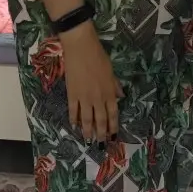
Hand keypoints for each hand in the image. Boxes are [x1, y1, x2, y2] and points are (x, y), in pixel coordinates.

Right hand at [61, 22, 122, 142]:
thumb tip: (120, 96)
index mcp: (109, 92)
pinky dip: (73, 119)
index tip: (112, 136)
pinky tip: (74, 126)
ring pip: (86, 119)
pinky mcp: (72, 94)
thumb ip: (115, 85)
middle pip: (100, 120)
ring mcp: (84, 98)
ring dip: (87, 131)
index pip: (112, 114)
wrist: (81, 48)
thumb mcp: (111, 71)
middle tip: (100, 144)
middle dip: (100, 134)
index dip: (112, 126)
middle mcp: (98, 99)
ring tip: (87, 140)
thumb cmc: (98, 56)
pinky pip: (73, 111)